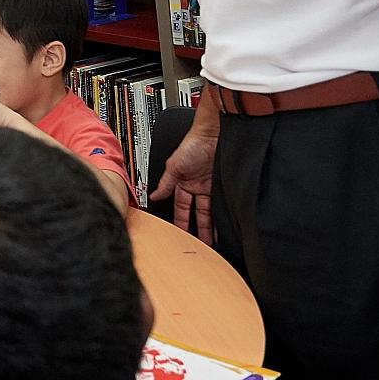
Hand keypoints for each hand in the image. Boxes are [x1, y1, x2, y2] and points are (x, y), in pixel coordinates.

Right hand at [148, 129, 216, 244]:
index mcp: (182, 183)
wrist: (213, 134)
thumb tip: (154, 195)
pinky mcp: (222, 186)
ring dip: (210, 227)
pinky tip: (224, 228)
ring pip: (210, 212)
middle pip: (196, 213)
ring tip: (211, 242)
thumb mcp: (174, 165)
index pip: (180, 207)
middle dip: (197, 229)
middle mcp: (196, 186)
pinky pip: (221, 205)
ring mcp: (210, 187)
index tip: (179, 235)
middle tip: (198, 245)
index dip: (179, 220)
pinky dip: (222, 217)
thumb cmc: (193, 143)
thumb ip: (166, 183)